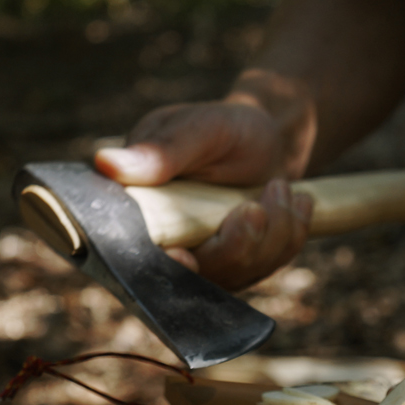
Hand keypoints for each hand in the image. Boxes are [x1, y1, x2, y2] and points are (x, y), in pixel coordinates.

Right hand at [93, 99, 312, 290]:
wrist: (268, 138)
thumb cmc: (224, 127)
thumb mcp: (196, 129)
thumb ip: (161, 152)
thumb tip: (106, 164)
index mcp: (139, 212)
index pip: (137, 257)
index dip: (162, 266)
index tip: (184, 255)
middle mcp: (169, 245)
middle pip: (200, 276)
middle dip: (238, 243)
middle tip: (260, 202)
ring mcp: (207, 262)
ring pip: (240, 272)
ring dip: (273, 230)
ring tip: (280, 186)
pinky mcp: (240, 265)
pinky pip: (270, 265)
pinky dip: (290, 232)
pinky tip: (297, 201)